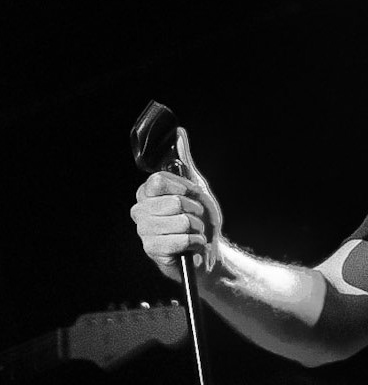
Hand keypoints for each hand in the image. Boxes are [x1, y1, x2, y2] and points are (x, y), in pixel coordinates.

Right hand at [129, 127, 224, 276]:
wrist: (210, 251)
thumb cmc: (202, 220)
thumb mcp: (197, 188)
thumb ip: (185, 163)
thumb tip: (179, 133)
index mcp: (147, 193)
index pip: (159, 181)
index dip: (184, 189)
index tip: (193, 196)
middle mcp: (140, 210)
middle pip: (174, 202)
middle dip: (196, 212)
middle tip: (195, 220)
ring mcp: (143, 230)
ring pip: (181, 221)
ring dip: (197, 229)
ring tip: (193, 234)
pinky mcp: (151, 249)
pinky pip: (181, 240)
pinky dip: (195, 243)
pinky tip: (192, 247)